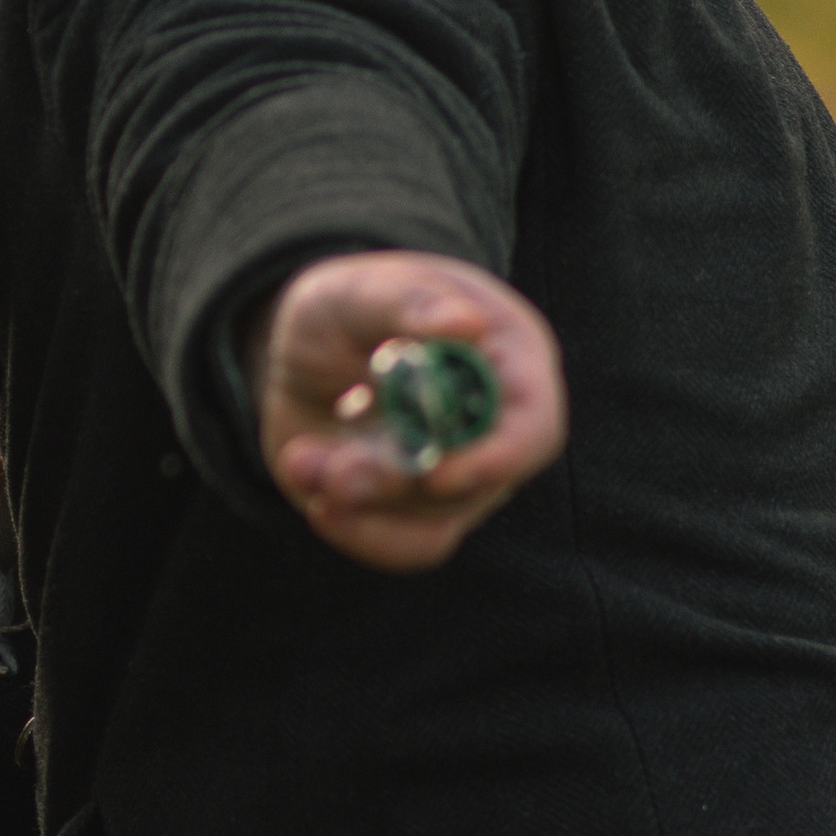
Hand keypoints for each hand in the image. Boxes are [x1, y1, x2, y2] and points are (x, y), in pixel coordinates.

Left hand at [247, 253, 564, 571]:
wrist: (305, 355)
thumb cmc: (349, 307)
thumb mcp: (361, 290)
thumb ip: (409, 301)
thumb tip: (468, 324)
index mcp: (509, 359)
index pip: (533, 427)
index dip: (496, 460)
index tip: (436, 474)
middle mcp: (500, 426)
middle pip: (476, 488)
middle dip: (393, 483)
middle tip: (324, 467)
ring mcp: (465, 474)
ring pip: (431, 522)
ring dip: (357, 500)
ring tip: (301, 459)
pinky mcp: (421, 509)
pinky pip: (403, 546)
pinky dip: (351, 528)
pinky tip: (311, 486)